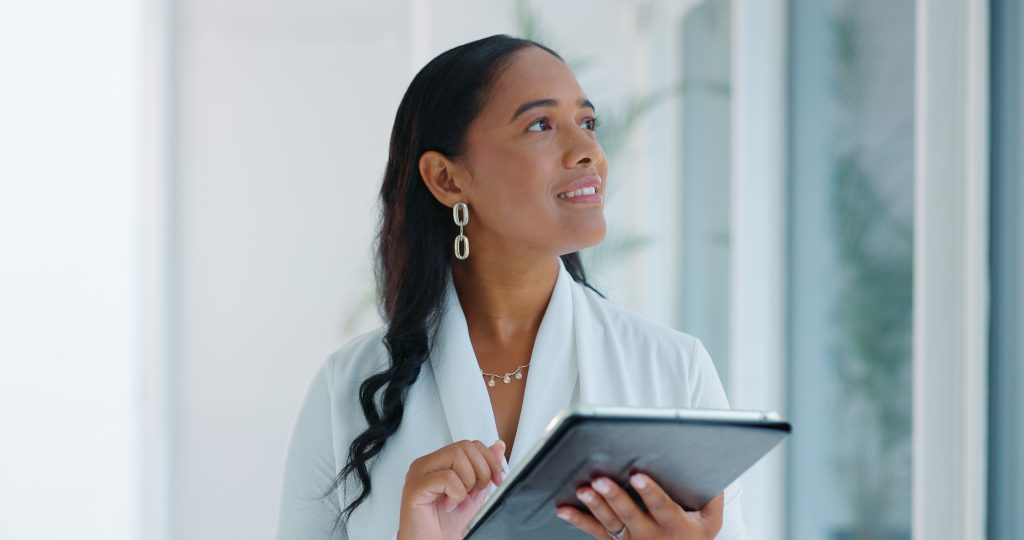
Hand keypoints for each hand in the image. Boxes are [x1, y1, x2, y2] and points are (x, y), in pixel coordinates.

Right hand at [397, 439, 505, 539]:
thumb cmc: (446, 525)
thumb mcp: (474, 494)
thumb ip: (484, 469)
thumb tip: (498, 446)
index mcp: (439, 462)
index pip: (469, 444)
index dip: (489, 459)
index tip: (498, 478)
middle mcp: (427, 464)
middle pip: (464, 447)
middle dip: (481, 470)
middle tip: (475, 492)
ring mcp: (418, 473)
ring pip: (456, 456)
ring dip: (468, 481)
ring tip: (459, 499)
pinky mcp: (414, 487)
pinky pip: (446, 478)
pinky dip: (456, 494)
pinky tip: (448, 505)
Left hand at [555, 473, 723, 539]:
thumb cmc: (693, 538)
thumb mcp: (710, 521)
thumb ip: (713, 498)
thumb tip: (713, 471)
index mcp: (674, 525)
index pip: (661, 506)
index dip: (650, 491)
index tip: (639, 476)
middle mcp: (650, 535)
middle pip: (630, 514)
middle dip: (614, 496)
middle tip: (601, 480)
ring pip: (609, 523)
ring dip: (594, 506)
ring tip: (582, 491)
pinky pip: (595, 533)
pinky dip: (578, 521)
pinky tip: (564, 509)